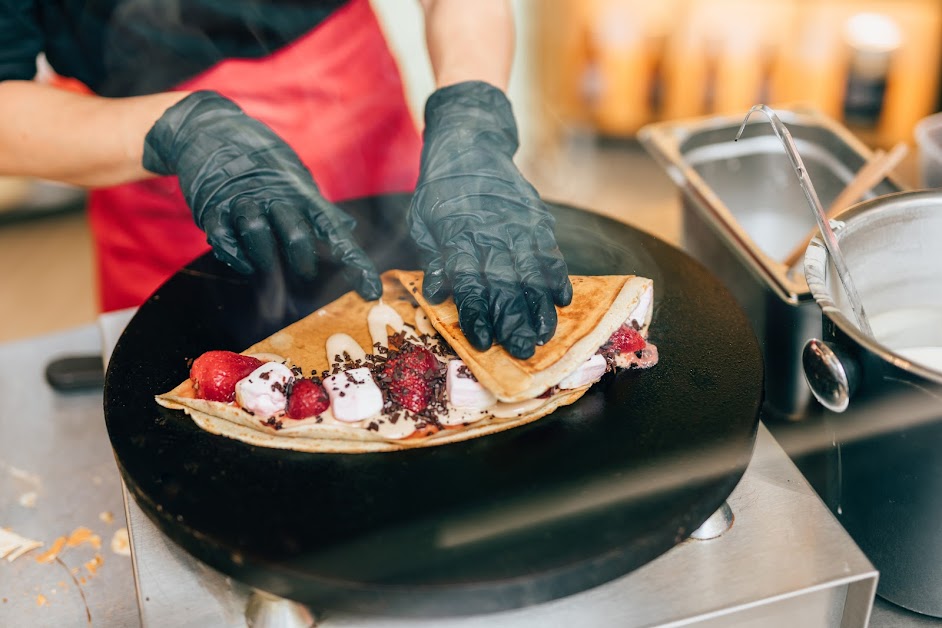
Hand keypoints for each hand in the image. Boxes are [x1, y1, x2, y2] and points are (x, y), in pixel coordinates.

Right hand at [142, 91, 380, 299]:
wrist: (209, 128)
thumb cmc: (260, 159)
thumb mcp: (295, 177)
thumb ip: (317, 207)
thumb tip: (349, 227)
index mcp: (301, 193)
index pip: (335, 231)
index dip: (354, 260)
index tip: (371, 289)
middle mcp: (274, 196)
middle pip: (296, 230)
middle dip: (302, 256)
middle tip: (306, 274)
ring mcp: (242, 200)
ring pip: (257, 231)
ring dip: (265, 257)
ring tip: (268, 271)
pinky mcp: (212, 206)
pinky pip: (223, 235)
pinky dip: (234, 254)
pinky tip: (244, 264)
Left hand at [409, 81, 571, 358]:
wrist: (470, 141)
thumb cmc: (441, 189)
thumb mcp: (422, 220)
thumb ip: (433, 257)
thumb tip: (436, 293)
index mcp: (457, 234)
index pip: (468, 281)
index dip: (477, 313)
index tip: (483, 341)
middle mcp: (490, 231)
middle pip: (504, 283)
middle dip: (513, 320)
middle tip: (522, 351)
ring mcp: (517, 223)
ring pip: (531, 271)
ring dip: (539, 306)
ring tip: (545, 335)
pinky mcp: (535, 217)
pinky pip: (549, 249)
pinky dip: (557, 274)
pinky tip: (562, 299)